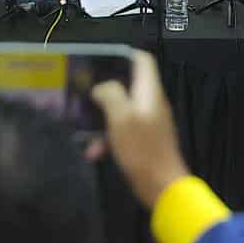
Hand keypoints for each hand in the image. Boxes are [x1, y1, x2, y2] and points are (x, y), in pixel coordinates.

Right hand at [91, 50, 189, 206]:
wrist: (161, 187)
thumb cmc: (141, 148)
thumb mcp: (121, 117)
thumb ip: (111, 94)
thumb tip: (101, 87)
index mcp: (149, 92)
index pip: (143, 61)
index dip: (123, 55)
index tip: (100, 61)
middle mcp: (151, 104)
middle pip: (129, 85)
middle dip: (105, 89)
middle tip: (83, 91)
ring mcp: (149, 124)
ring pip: (121, 111)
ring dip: (102, 118)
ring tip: (83, 127)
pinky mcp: (144, 142)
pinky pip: (122, 133)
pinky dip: (108, 139)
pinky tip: (94, 152)